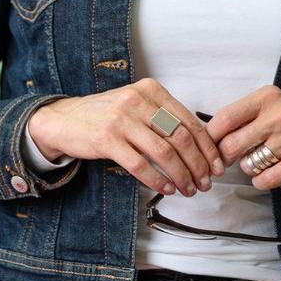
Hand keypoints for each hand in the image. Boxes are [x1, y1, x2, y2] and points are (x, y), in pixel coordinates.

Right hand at [27, 79, 225, 196]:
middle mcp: (138, 100)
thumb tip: (200, 146)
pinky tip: (166, 188)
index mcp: (151, 90)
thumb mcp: (136, 106)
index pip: (188, 120)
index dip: (207, 146)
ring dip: (181, 175)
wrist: (64, 119)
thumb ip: (163, 118)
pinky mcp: (107, 139)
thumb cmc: (106, 116)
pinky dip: (157, 179)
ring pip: (163, 152)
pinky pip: (140, 164)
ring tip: (188, 189)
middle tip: (205, 183)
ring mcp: (121, 118)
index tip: (217, 165)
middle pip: (180, 136)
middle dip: (198, 164)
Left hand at [205, 86, 280, 189]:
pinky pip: (267, 179)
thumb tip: (212, 135)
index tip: (209, 144)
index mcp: (266, 98)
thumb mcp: (270, 103)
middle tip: (228, 158)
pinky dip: (260, 180)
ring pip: (248, 163)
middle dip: (225, 156)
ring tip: (256, 160)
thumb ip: (244, 114)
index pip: (225, 118)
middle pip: (232, 144)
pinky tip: (265, 173)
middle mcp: (278, 116)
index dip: (211, 136)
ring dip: (247, 166)